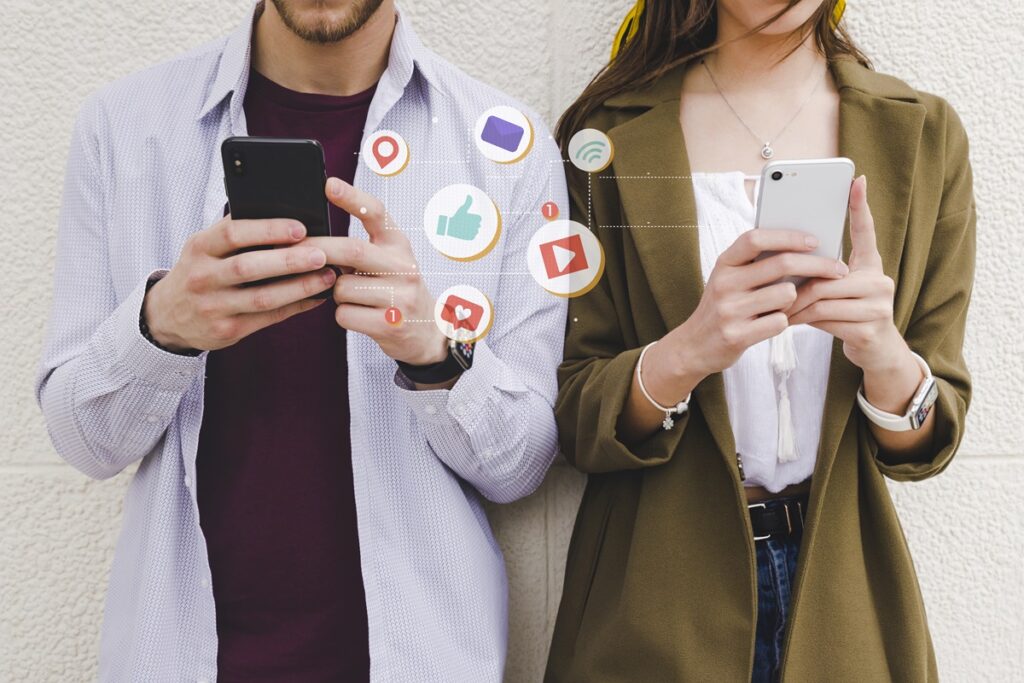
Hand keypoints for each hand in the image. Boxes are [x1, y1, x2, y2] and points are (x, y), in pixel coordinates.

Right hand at [144, 216, 336, 351]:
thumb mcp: (205, 247)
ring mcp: (213, 306)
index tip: (300, 227)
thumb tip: (288, 221)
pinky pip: (268, 318)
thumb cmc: (200, 271)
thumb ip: (235, 235)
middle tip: (322, 254)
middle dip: (289, 260)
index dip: (268, 230)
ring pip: (262, 297)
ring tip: (327, 277)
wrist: (168, 315)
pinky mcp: (227, 330)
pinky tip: (316, 297)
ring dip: (299, 287)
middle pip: (249, 267)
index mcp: (199, 247)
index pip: (232, 233)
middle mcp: (203, 277)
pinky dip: (295, 307)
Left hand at [306, 178, 447, 365]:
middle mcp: (403, 267)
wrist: (427, 332)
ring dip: (334, 292)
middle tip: (292, 250)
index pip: (377, 214)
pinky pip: (344, 314)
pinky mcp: (390, 324)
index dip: (352, 198)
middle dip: (317, 250)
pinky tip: (357, 315)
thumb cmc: (395, 291)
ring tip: (351, 297)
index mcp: (399, 245)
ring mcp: (400, 297)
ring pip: (342, 287)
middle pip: (351, 250)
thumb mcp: (389, 262)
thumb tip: (311, 242)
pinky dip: (342, 315)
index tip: (329, 185)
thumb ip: (360, 248)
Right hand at [436, 195, 481, 240]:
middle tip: (465, 223)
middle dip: (473, 224)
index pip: (479, 218)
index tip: (468, 218)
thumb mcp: (461, 209)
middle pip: (478, 224)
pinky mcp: (471, 238)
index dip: (474, 218)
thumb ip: (468, 202)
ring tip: (465, 228)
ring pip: (476, 230)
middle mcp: (475, 225)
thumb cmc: (455, 217)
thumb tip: (469, 195)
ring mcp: (474, 232)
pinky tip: (465, 233)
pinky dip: (470, 235)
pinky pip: (474, 236)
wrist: (449, 228)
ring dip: (472, 229)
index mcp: (475, 218)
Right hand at [619, 227, 847, 440]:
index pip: (756, 238)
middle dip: (817, 265)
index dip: (788, 236)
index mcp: (724, 263)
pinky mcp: (736, 335)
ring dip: (796, 300)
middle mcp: (723, 283)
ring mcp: (729, 310)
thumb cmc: (723, 307)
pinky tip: (773, 323)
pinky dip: (784, 322)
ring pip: (786, 295)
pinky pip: (779, 323)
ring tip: (785, 305)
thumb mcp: (730, 279)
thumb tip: (804, 246)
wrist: (694, 346)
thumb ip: (756, 263)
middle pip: (781, 264)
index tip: (815, 240)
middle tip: (838, 269)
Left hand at [786, 176, 909, 373]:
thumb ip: (822, 274)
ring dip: (795, 305)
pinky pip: (824, 320)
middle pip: (826, 274)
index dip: (860, 206)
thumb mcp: (838, 290)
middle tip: (774, 290)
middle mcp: (881, 280)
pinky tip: (790, 322)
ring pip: (822, 298)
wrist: (876, 352)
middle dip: (796, 285)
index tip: (856, 180)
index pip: (866, 231)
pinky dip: (802, 321)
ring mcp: (879, 306)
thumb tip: (785, 257)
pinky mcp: (870, 330)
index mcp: (872, 265)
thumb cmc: (847, 314)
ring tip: (780, 309)